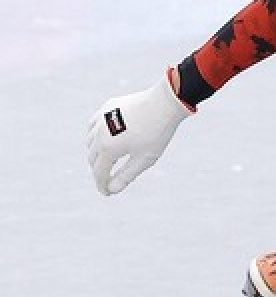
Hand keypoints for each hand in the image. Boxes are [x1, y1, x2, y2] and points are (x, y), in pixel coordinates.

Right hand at [86, 73, 192, 194]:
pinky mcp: (107, 107)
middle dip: (99, 169)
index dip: (102, 185)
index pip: (99, 172)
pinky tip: (106, 138)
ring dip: (97, 152)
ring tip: (110, 159)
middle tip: (109, 178)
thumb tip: (111, 190)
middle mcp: (99, 133)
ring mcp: (101, 118)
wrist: (165, 102)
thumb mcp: (144, 159)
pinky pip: (94, 124)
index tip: (106, 193)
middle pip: (92, 158)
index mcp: (108, 148)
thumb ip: (126, 176)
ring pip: (90, 141)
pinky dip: (96, 135)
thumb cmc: (157, 133)